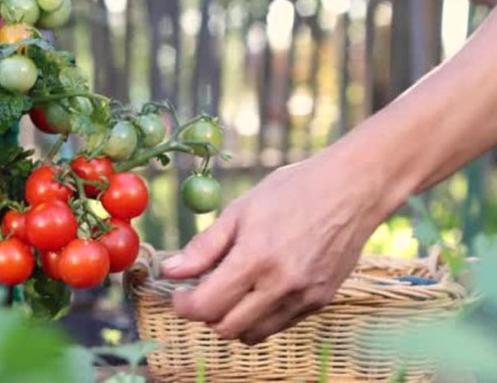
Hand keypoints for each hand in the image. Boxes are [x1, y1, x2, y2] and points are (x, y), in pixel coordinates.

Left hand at [161, 151, 398, 344]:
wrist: (353, 189)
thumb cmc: (293, 190)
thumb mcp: (240, 210)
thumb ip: (204, 247)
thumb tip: (171, 271)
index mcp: (256, 258)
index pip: (206, 306)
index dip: (184, 305)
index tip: (179, 294)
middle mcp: (281, 285)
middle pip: (226, 328)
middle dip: (206, 315)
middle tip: (202, 292)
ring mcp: (304, 297)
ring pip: (253, 333)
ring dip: (233, 319)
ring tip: (232, 291)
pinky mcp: (321, 301)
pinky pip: (279, 324)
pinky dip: (261, 316)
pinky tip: (260, 288)